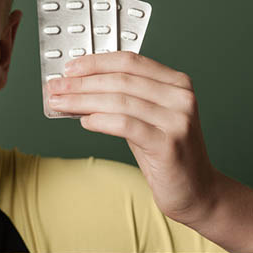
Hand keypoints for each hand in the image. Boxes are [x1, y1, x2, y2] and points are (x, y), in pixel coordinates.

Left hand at [46, 51, 217, 224]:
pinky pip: (126, 125)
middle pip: (121, 80)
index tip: (69, 67)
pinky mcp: (169, 144)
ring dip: (82, 101)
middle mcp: (180, 97)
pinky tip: (84, 121)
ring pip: (119, 101)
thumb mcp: (146, 118)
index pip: (129, 61)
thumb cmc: (167, 154)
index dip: (95, 62)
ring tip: (60, 103)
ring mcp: (178, 120)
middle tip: (55, 86)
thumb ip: (121, 100)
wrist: (197, 191)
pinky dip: (100, 121)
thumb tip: (78, 88)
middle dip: (81, 82)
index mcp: (176, 83)